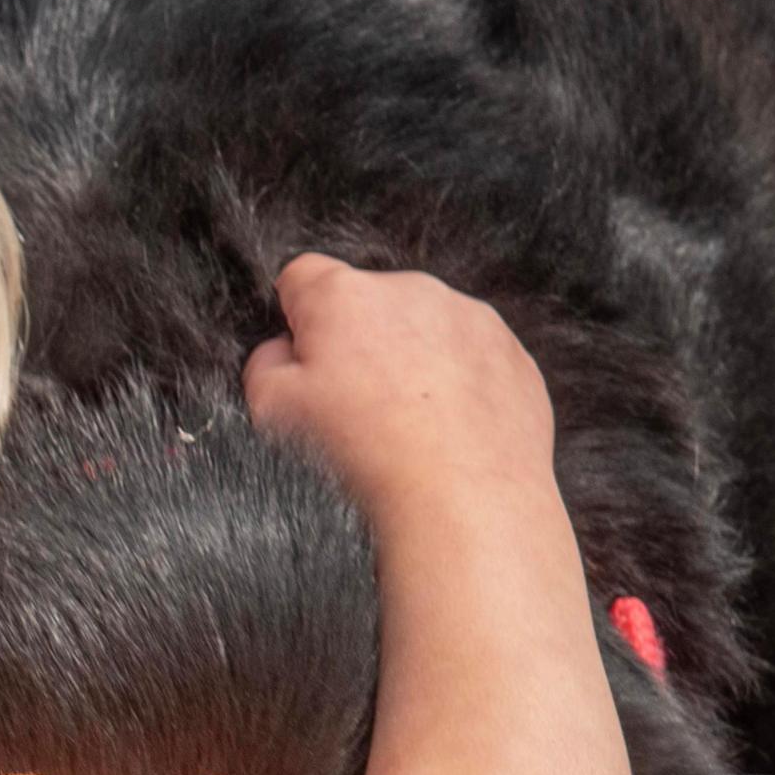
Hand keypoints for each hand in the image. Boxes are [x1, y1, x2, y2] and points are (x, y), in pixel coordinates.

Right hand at [241, 255, 555, 525]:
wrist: (463, 497)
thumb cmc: (370, 453)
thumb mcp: (274, 413)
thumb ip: (265, 365)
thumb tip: (279, 353)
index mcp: (344, 296)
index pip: (302, 277)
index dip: (296, 317)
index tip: (305, 355)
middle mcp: (410, 291)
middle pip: (369, 304)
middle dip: (359, 343)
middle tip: (358, 406)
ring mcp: (468, 317)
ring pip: (426, 329)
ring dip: (413, 362)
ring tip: (409, 425)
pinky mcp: (509, 351)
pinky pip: (473, 357)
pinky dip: (461, 385)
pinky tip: (448, 430)